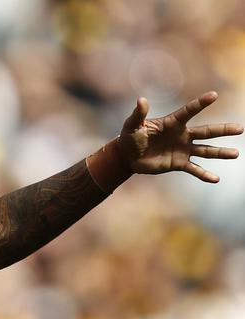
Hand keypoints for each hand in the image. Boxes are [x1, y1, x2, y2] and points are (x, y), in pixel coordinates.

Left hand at [118, 91, 242, 182]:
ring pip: (205, 150)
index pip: (189, 111)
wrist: (128, 157)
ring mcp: (182, 150)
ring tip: (235, 154)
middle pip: (206, 132)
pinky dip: (204, 174)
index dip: (200, 103)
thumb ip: (138, 114)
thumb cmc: (130, 137)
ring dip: (220, 153)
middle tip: (240, 129)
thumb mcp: (132, 125)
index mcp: (172, 123)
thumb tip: (141, 100)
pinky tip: (216, 179)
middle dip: (222, 130)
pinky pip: (193, 169)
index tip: (214, 95)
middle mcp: (182, 135)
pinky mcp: (178, 163)